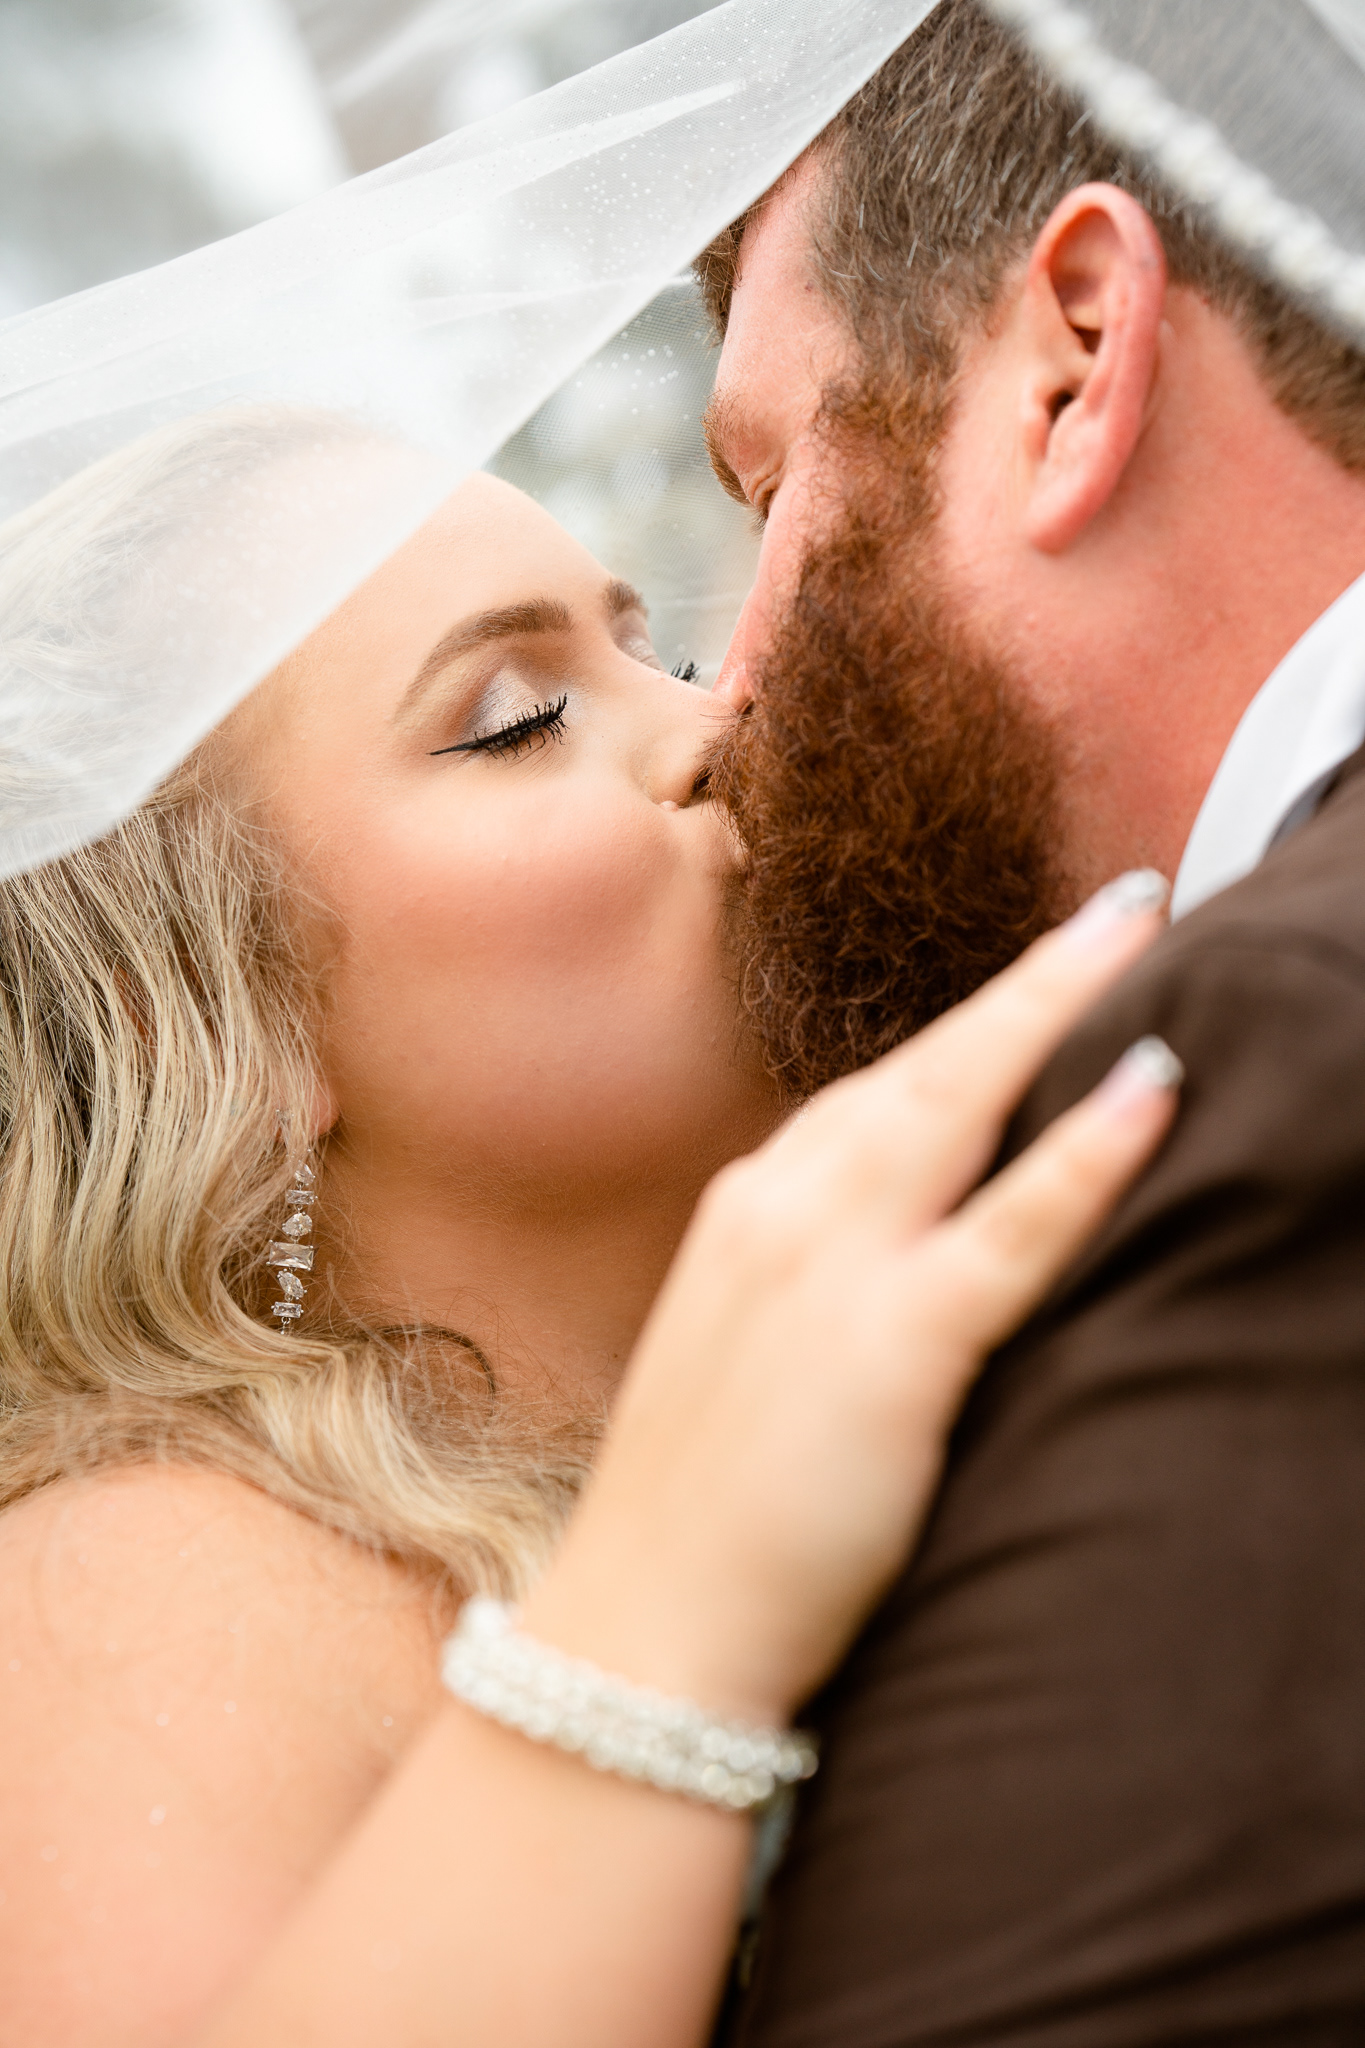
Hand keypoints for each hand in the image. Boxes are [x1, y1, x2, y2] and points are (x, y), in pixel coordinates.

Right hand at [525, 874, 1177, 1726]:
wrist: (642, 1630)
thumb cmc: (695, 1514)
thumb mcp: (740, 1362)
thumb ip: (809, 1289)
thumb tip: (895, 1259)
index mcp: (749, 1214)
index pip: (873, 1097)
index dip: (964, 1036)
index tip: (1029, 988)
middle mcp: (783, 1210)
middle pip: (925, 1067)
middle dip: (1026, 981)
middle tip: (1121, 906)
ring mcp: (830, 1269)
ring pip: (963, 1106)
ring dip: (1058, 1011)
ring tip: (1143, 938)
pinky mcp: (889, 1347)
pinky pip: (1008, 1231)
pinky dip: (1084, 1154)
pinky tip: (1154, 1090)